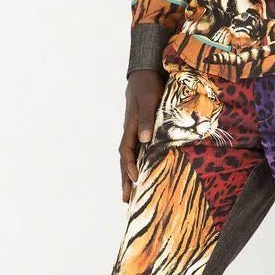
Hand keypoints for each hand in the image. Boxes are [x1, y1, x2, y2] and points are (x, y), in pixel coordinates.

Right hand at [120, 70, 164, 200]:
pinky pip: (141, 152)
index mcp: (131, 127)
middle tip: (126, 199)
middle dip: (126, 179)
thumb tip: (144, 138)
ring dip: (131, 176)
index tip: (135, 179)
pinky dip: (141, 165)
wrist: (146, 74)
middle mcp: (132, 133)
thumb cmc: (147, 86)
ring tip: (132, 194)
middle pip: (126, 160)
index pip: (127, 151)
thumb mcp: (148, 100)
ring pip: (132, 158)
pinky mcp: (144, 132)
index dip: (130, 166)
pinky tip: (145, 175)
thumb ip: (146, 118)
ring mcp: (137, 134)